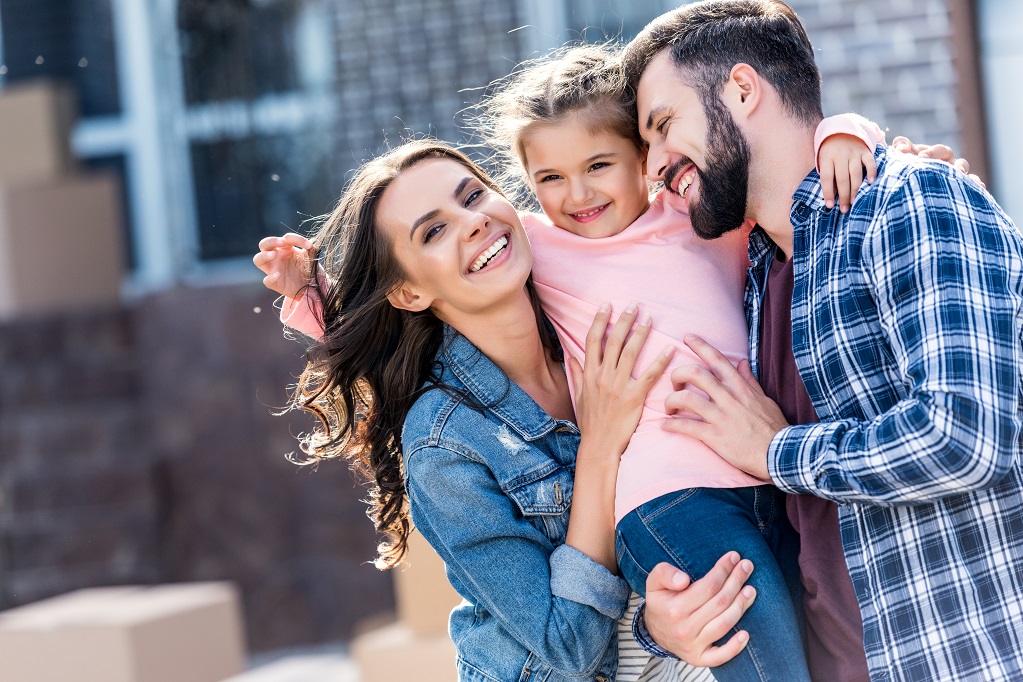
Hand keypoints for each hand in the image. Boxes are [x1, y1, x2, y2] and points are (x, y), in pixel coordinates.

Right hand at [253, 233, 315, 297]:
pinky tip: (278, 275)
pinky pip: (266, 280)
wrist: (310, 286)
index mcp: (285, 248)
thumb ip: (311, 250)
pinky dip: (270, 278)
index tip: (309, 245)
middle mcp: (276, 256)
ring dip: (264, 256)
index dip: (297, 239)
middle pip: (264, 244)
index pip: (287, 238)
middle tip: (282, 242)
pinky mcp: (274, 283)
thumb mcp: (311, 258)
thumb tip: (313, 241)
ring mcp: (272, 269)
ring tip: (273, 255)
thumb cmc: (307, 268)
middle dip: (271, 241)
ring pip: (258, 259)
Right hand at [570, 303, 675, 457]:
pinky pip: (649, 375)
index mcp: (589, 374)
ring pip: (630, 352)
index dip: (599, 321)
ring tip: (649, 318)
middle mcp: (602, 376)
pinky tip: (669, 349)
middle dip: (623, 320)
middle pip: (613, 341)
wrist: (599, 445)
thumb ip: (575, 374)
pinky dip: (660, 361)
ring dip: (640, 333)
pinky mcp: (634, 398)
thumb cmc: (590, 422)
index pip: (592, 340)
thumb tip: (570, 357)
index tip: (607, 305)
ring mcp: (618, 386)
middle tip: (633, 305)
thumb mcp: (578, 396)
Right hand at [644, 553, 756, 665]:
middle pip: (719, 602)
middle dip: (736, 581)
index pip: (708, 586)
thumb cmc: (660, 601)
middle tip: (747, 567)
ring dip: (741, 606)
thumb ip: (665, 574)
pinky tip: (746, 634)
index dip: (723, 570)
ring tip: (751, 590)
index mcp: (675, 608)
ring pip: (724, 624)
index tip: (734, 557)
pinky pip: (720, 656)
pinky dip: (735, 647)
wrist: (654, 632)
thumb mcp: (654, 582)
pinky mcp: (698, 658)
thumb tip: (684, 580)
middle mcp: (684, 628)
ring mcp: (692, 645)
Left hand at [662, 336, 786, 479]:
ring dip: (670, 401)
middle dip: (678, 374)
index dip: (700, 345)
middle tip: (674, 384)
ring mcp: (720, 416)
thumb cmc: (773, 427)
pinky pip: (686, 426)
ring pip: (685, 398)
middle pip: (694, 373)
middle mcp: (728, 398)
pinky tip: (666, 426)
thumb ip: (749, 381)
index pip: (717, 359)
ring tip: (668, 408)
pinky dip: (671, 425)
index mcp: (739, 387)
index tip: (687, 337)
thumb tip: (742, 362)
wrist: (780, 455)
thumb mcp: (764, 399)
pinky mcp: (714, 436)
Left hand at [819, 133, 876, 213]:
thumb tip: (831, 197)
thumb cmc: (830, 152)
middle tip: (844, 209)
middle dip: (843, 196)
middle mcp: (841, 155)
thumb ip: (828, 176)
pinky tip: (871, 183)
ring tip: (854, 202)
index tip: (830, 206)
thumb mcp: (824, 160)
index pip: (826, 178)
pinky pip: (870, 163)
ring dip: (855, 189)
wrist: (842, 130)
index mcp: (827, 158)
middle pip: (842, 178)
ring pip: (855, 173)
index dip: (828, 193)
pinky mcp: (865, 151)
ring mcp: (854, 153)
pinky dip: (871, 172)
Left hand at [891, 136, 985, 186]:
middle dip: (932, 153)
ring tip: (957, 172)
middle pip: (942, 150)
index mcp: (922, 156)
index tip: (900, 151)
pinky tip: (978, 187)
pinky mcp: (963, 185)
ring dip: (958, 167)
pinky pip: (972, 182)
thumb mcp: (898, 173)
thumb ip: (895, 161)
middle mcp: (940, 161)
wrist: (922, 206)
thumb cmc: (908, 185)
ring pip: (960, 164)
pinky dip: (975, 183)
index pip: (914, 147)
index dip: (908, 146)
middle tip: (922, 157)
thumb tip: (897, 149)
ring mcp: (953, 172)